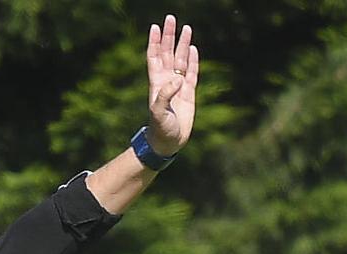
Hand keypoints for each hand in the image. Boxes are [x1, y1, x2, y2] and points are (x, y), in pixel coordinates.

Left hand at [146, 14, 198, 156]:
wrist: (168, 141)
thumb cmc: (159, 128)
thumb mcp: (158, 112)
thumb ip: (165, 94)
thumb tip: (176, 79)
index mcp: (156, 83)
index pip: (154, 57)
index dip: (155, 42)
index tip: (155, 27)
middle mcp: (166, 81)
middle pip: (167, 53)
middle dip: (169, 36)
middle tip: (171, 19)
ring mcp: (178, 86)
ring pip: (180, 59)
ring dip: (182, 44)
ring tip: (186, 28)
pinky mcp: (189, 92)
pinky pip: (191, 72)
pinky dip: (192, 60)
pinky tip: (192, 48)